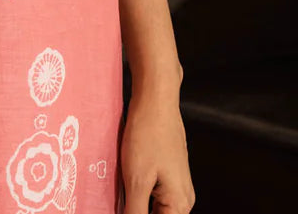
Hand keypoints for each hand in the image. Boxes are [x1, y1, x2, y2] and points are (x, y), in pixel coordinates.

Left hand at [119, 88, 194, 213]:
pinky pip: (152, 192)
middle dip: (134, 211)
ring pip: (153, 206)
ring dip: (135, 204)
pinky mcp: (167, 170)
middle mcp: (183, 198)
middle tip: (117, 201)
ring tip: (117, 195)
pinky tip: (121, 185)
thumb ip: (135, 212)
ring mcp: (176, 183)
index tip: (119, 209)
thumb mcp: (137, 180)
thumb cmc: (148, 134)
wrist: (155, 98)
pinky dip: (136, 192)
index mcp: (180, 205)